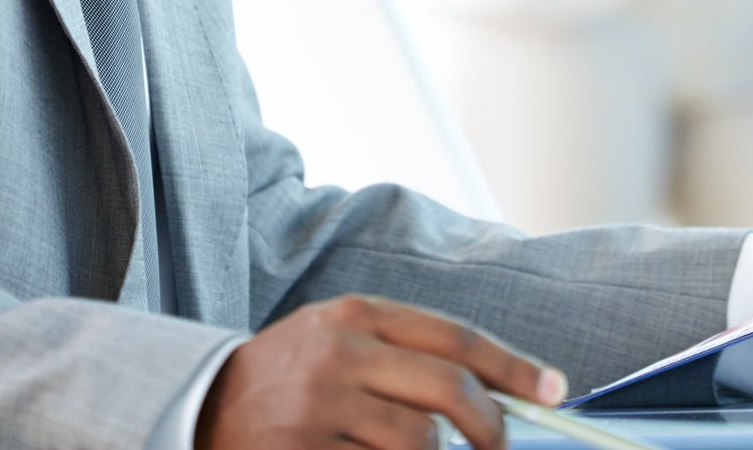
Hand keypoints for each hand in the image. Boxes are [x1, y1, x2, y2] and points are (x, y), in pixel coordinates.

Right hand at [194, 294, 564, 448]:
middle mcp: (340, 354)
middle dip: (492, 426)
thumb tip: (495, 390)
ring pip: (421, 443)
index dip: (514, 368)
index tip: (555, 391)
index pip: (456, 339)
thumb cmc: (288, 377)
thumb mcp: (339, 341)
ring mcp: (320, 407)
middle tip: (501, 447)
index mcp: (356, 316)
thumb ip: (407, 355)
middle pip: (449, 390)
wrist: (198, 409)